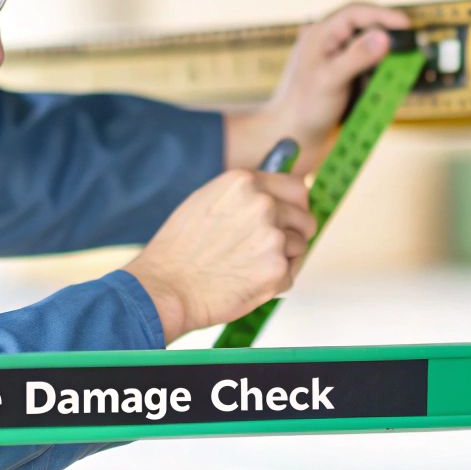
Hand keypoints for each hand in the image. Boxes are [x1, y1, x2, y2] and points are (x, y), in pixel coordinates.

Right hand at [123, 169, 315, 343]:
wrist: (165, 287)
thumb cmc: (178, 249)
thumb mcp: (206, 201)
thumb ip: (243, 196)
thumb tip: (276, 198)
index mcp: (244, 182)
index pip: (296, 187)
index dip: (296, 205)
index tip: (293, 216)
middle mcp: (263, 204)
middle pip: (305, 218)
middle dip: (295, 233)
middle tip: (272, 249)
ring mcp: (273, 237)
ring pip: (298, 248)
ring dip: (281, 259)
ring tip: (245, 267)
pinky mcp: (277, 270)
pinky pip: (289, 275)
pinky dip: (273, 283)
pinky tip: (244, 282)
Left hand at [224, 2, 409, 175]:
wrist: (291, 139)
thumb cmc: (302, 108)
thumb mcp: (330, 80)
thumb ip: (357, 56)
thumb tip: (384, 37)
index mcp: (320, 35)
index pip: (355, 13)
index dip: (383, 14)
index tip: (406, 24)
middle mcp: (328, 44)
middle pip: (365, 28)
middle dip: (388, 38)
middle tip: (410, 48)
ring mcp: (336, 61)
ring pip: (370, 50)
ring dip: (386, 60)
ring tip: (399, 70)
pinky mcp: (343, 79)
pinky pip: (368, 70)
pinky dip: (380, 75)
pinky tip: (387, 86)